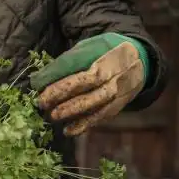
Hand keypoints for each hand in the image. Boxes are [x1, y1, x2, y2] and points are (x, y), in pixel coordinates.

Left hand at [30, 34, 146, 135]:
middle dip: (64, 95)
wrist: (140, 59)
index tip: (39, 85)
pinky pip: (101, 117)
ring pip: (96, 103)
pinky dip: (84, 125)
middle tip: (42, 103)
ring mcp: (119, 92)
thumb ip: (68, 62)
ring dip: (73, 111)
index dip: (60, 79)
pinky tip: (69, 131)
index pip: (79, 68)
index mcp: (105, 58)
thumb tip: (41, 79)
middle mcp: (115, 75)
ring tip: (53, 117)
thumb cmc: (104, 53)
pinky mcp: (118, 105)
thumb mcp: (89, 48)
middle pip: (89, 86)